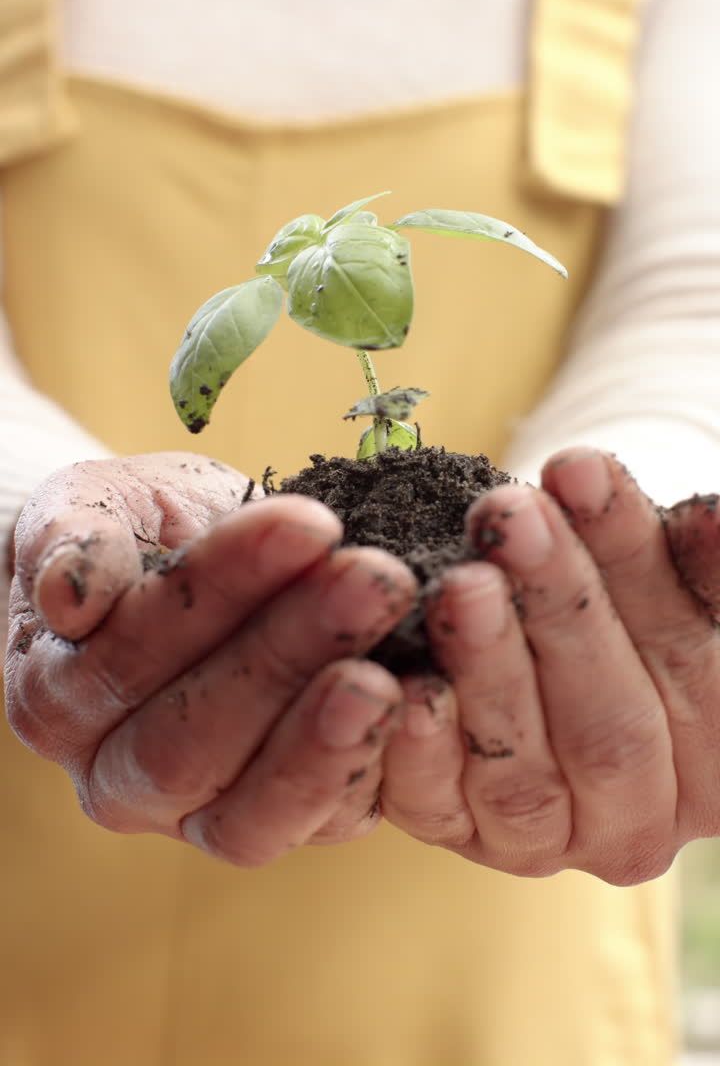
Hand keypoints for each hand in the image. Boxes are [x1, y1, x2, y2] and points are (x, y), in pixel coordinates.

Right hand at [5, 454, 415, 864]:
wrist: (175, 560)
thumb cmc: (131, 527)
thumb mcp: (91, 504)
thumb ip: (70, 538)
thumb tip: (71, 594)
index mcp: (61, 697)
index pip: (133, 653)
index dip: (220, 588)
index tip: (308, 523)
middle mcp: (119, 777)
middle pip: (192, 741)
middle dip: (292, 656)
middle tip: (381, 581)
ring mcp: (203, 811)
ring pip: (257, 810)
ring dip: (334, 740)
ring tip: (403, 673)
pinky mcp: (290, 817)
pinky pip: (330, 820)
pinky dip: (384, 770)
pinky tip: (431, 704)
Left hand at [381, 448, 719, 885]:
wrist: (546, 639)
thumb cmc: (623, 601)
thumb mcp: (667, 572)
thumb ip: (693, 558)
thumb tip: (713, 520)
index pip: (687, 657)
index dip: (631, 557)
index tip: (578, 467)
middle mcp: (640, 822)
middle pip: (609, 724)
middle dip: (556, 607)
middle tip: (509, 516)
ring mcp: (546, 839)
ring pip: (522, 770)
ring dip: (487, 669)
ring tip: (461, 583)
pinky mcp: (459, 835)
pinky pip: (435, 805)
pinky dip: (418, 746)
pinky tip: (406, 682)